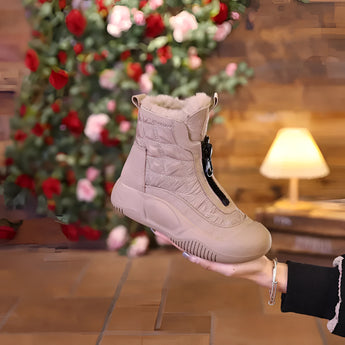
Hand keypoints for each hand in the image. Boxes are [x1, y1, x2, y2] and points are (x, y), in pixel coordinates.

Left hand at [154, 230, 286, 292]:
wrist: (260, 266)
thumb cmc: (244, 268)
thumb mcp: (226, 269)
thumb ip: (208, 264)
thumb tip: (186, 255)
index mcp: (204, 255)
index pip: (182, 245)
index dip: (169, 238)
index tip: (157, 230)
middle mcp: (205, 248)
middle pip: (184, 237)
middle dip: (171, 230)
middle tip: (157, 219)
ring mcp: (212, 242)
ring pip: (193, 232)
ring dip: (182, 225)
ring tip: (171, 216)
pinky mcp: (220, 238)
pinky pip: (205, 230)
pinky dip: (197, 224)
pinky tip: (192, 218)